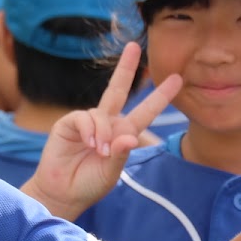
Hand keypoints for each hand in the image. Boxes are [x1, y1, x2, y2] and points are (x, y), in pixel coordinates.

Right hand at [23, 41, 181, 217]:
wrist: (62, 193)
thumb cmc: (89, 184)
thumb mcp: (111, 173)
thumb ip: (120, 154)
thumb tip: (128, 136)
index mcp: (123, 134)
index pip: (145, 111)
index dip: (160, 96)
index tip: (178, 79)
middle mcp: (107, 124)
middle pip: (119, 90)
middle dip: (126, 68)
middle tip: (135, 46)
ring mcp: (87, 123)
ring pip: (101, 114)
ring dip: (102, 133)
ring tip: (98, 152)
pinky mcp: (68, 124)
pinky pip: (83, 118)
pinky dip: (89, 131)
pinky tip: (89, 144)